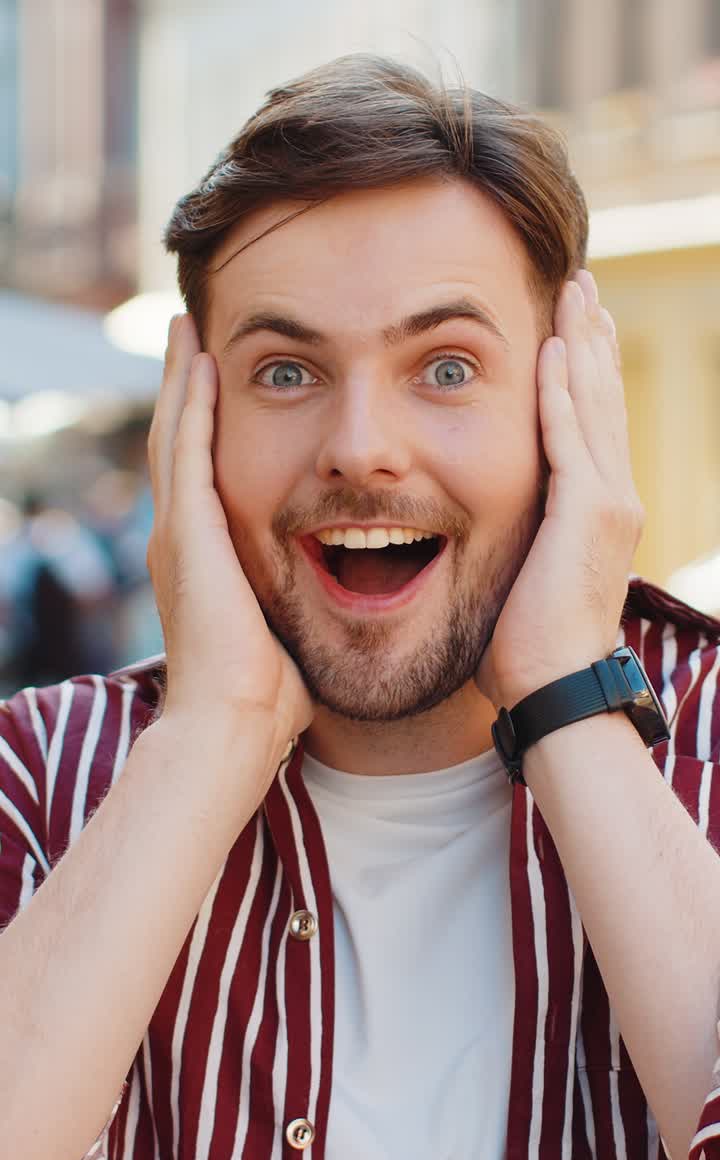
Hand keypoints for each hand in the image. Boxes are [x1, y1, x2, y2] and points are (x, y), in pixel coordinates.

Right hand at [146, 314, 313, 757]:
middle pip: (178, 443)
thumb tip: (344, 606)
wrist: (234, 725)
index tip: (218, 389)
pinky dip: (190, 404)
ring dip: (182, 381)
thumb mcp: (285, 632)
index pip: (201, 477)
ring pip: (174, 434)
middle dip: (184, 390)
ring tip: (187, 330)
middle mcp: (180, 539)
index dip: (205, 430)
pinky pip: (187, 450)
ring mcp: (177, 533)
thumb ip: (299, 607)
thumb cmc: (267, 697)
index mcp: (203, 561)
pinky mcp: (188, 532)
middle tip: (190, 338)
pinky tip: (199, 362)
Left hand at [474, 270, 643, 709]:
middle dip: (591, 340)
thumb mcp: (529, 580)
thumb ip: (524, 542)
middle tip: (582, 287)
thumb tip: (494, 536)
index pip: (593, 425)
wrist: (555, 688)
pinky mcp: (586, 513)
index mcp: (598, 512)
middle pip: (602, 400)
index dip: (585, 373)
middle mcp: (614, 497)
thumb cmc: (530, 650)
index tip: (573, 329)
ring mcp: (607, 503)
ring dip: (582, 345)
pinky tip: (553, 348)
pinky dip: (563, 391)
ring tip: (577, 294)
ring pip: (594, 405)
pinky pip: (571, 437)